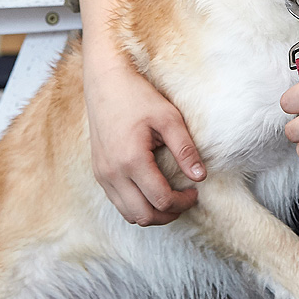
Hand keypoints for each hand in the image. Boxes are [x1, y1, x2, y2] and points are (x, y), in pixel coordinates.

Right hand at [83, 53, 205, 225]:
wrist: (105, 83)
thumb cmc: (138, 96)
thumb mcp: (168, 118)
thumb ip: (185, 149)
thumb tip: (200, 177)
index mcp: (131, 160)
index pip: (160, 199)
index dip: (182, 202)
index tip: (195, 191)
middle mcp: (112, 173)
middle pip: (143, 216)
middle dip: (168, 214)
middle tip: (185, 200)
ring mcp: (102, 174)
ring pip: (128, 214)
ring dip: (151, 213)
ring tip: (170, 198)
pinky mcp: (98, 172)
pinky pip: (117, 202)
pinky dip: (136, 204)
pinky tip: (151, 190)